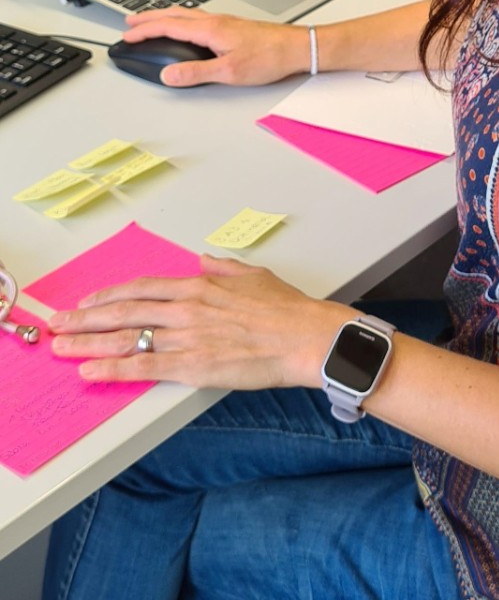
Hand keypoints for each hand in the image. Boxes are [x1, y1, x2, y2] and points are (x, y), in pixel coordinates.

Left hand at [48, 255, 348, 389]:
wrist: (306, 337)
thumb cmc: (288, 309)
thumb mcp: (255, 275)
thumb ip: (225, 268)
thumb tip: (205, 259)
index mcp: (201, 286)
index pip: (144, 288)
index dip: (111, 295)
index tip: (89, 303)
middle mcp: (187, 308)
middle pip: (125, 311)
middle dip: (85, 318)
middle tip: (58, 324)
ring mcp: (188, 337)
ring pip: (127, 338)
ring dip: (89, 343)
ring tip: (61, 347)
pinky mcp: (193, 366)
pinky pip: (144, 367)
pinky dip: (113, 369)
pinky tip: (91, 372)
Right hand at [123, 7, 308, 86]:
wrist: (296, 47)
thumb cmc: (269, 57)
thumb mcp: (228, 72)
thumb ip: (196, 73)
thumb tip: (168, 74)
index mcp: (210, 29)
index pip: (168, 26)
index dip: (144, 30)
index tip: (127, 36)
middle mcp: (215, 20)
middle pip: (174, 14)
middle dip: (149, 17)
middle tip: (130, 22)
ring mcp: (224, 21)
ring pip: (186, 14)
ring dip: (165, 16)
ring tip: (152, 21)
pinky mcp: (232, 26)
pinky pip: (198, 17)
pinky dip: (182, 19)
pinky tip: (186, 27)